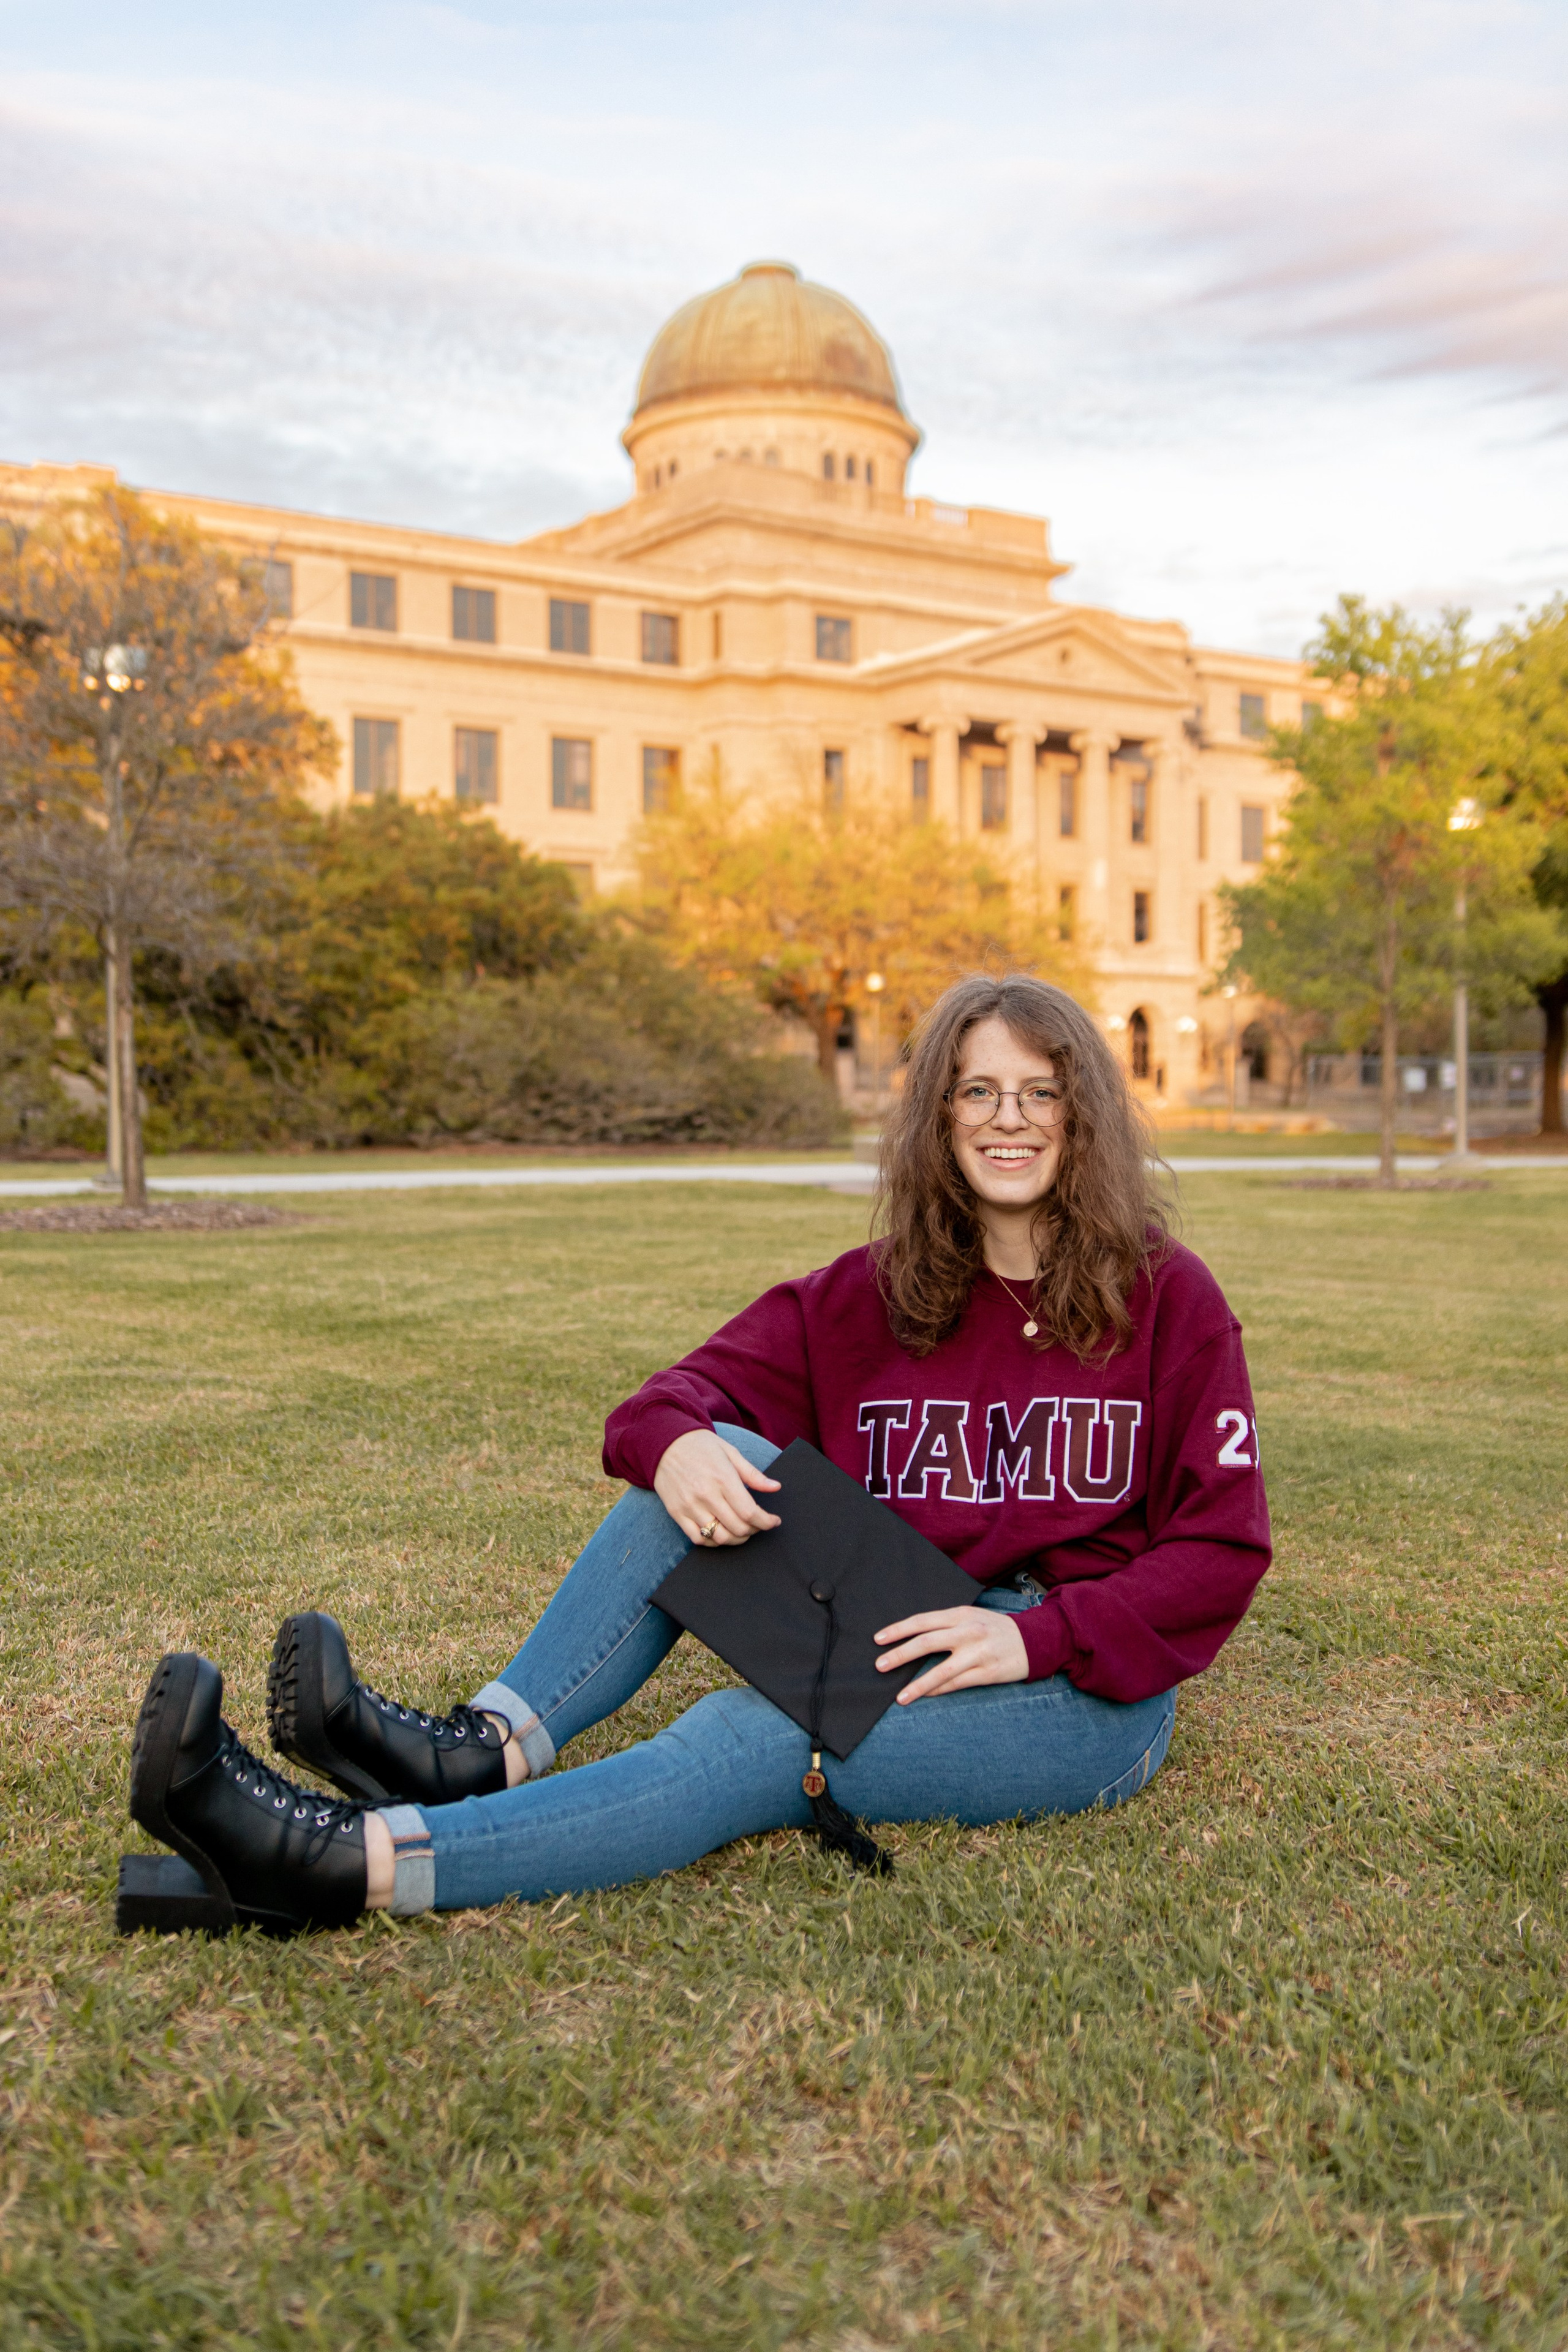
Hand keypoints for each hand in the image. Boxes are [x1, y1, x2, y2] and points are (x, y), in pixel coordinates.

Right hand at [654, 1428, 781, 1546]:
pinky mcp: (677, 1513)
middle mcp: (706, 1495)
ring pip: (719, 1537)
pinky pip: (698, 1539)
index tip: (773, 1521)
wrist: (664, 1443)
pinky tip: (721, 1534)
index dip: (766, 1522)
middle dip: (754, 1530)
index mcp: (723, 1478)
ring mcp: (690, 1506)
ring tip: (742, 1531)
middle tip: (758, 1524)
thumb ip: (753, 1474)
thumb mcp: (730, 1453)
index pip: (749, 1512)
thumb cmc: (700, 1446)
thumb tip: (775, 1487)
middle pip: (737, 1527)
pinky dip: (714, 1542)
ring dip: (736, 1539)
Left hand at [874, 1605, 1028, 1702]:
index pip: (923, 1621)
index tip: (879, 1639)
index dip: (899, 1630)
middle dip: (900, 1654)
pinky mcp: (987, 1672)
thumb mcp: (972, 1617)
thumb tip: (914, 1637)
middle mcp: (968, 1631)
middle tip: (880, 1665)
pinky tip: (925, 1696)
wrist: (1035, 1640)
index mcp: (961, 1614)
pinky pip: (957, 1684)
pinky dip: (939, 1691)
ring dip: (917, 1685)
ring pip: (941, 1670)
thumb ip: (946, 1625)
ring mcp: (978, 1653)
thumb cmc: (995, 1628)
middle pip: (927, 1642)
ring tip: (900, 1696)